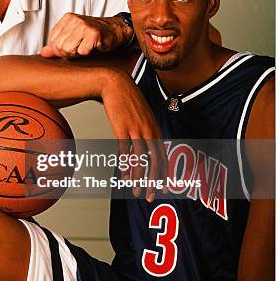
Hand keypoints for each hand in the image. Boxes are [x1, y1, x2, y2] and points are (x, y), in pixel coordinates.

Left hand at [40, 14, 132, 57]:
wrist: (115, 30)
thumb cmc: (94, 34)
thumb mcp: (73, 36)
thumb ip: (56, 44)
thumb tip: (43, 53)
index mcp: (67, 19)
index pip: (52, 40)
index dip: (60, 49)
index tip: (71, 47)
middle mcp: (74, 20)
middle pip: (59, 47)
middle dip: (68, 53)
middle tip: (79, 49)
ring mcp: (84, 26)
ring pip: (69, 50)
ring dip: (77, 53)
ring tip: (85, 47)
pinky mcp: (93, 34)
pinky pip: (82, 52)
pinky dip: (87, 53)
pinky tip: (92, 47)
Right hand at [100, 70, 166, 201]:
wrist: (116, 84)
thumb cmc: (129, 100)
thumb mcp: (144, 115)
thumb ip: (147, 130)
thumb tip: (148, 145)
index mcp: (155, 129)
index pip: (163, 157)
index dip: (164, 174)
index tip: (163, 188)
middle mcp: (149, 131)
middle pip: (155, 162)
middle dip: (154, 182)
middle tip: (151, 196)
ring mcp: (136, 131)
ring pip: (141, 160)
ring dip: (139, 179)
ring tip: (136, 191)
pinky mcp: (122, 129)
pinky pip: (125, 152)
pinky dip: (126, 167)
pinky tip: (124, 177)